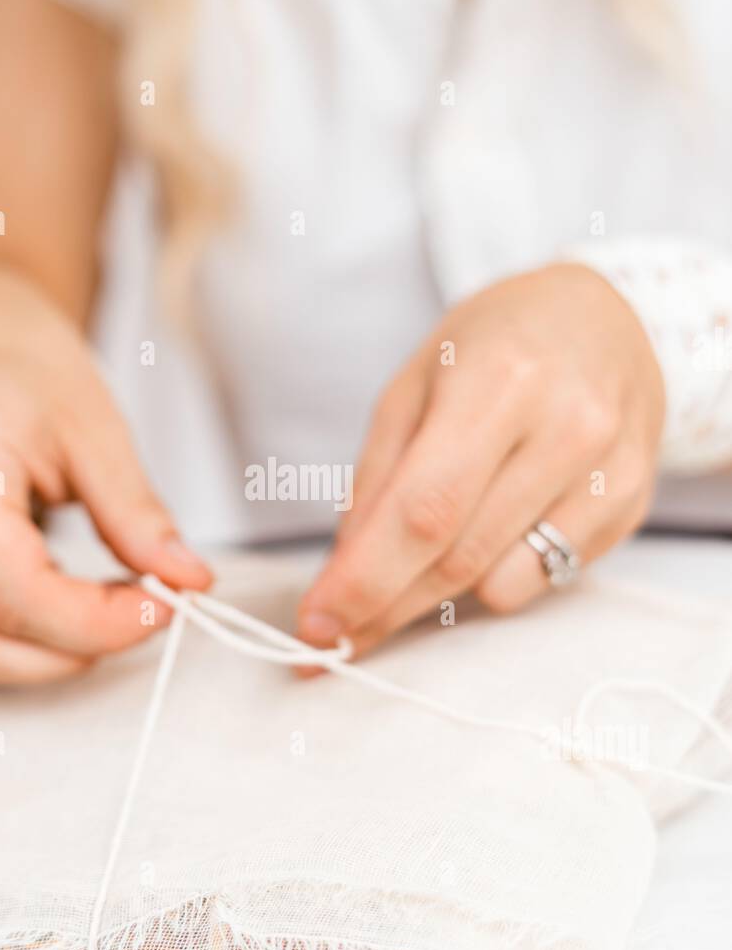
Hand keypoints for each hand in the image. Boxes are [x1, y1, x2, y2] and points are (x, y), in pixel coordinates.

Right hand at [0, 267, 210, 689]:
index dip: (100, 623)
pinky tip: (39, 612)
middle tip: (138, 607)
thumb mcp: (97, 428)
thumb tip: (188, 581)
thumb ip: (138, 515)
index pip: (17, 596)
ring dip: (29, 663)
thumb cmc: (25, 370)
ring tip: (88, 608)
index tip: (166, 605)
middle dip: (72, 649)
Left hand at [298, 263, 664, 657]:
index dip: (366, 580)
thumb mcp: (414, 385)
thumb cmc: (495, 345)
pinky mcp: (632, 506)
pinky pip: (544, 579)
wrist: (604, 316)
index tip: (317, 628)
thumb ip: (376, 479)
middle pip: (459, 559)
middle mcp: (569, 427)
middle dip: (385, 608)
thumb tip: (345, 576)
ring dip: (439, 595)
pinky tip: (492, 526)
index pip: (425, 510)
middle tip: (332, 634)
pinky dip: (497, 573)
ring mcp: (610, 471)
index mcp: (501, 380)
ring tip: (420, 554)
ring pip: (501, 585)